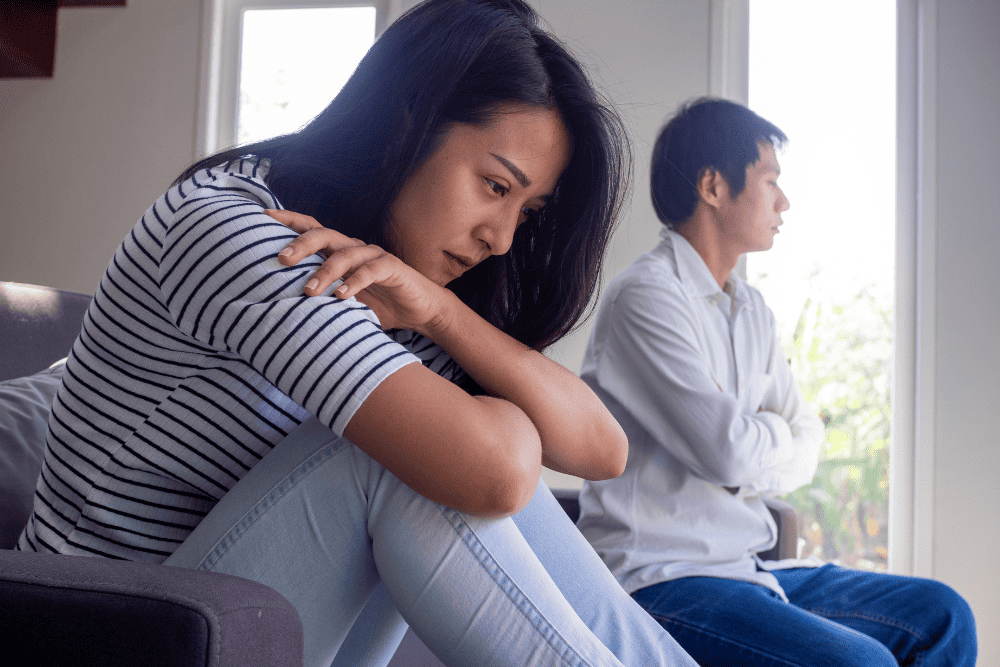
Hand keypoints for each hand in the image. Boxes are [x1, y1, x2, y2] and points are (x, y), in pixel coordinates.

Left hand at [266, 209, 451, 332]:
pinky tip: (341, 297)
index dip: (289, 220)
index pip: (311, 228)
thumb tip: (280, 307)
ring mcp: (373, 255)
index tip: (263, 217)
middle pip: (324, 235)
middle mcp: (354, 247)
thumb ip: (320, 297)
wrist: (420, 310)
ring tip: (308, 291)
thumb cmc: (379, 304)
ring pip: (344, 255)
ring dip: (325, 272)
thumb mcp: (342, 300)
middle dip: (301, 245)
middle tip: (281, 260)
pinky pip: (370, 271)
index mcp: (339, 250)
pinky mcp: (391, 268)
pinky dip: (354, 282)